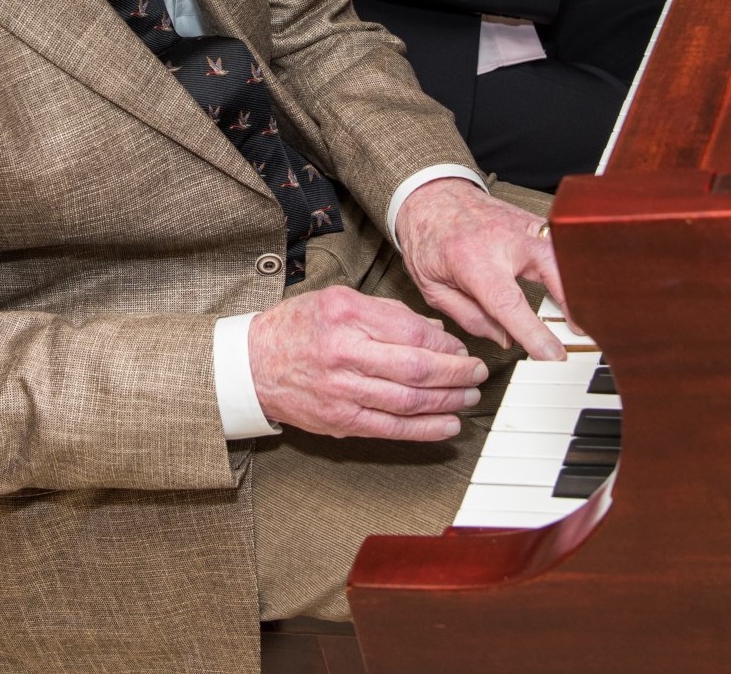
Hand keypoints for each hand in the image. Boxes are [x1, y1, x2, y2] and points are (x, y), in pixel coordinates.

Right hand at [248, 285, 489, 440]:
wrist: (252, 366)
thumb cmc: (297, 327)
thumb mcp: (339, 300)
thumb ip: (387, 313)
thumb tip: (433, 329)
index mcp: (346, 316)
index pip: (411, 332)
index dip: (446, 342)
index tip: (462, 346)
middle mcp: (344, 354)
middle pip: (416, 369)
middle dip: (456, 373)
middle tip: (478, 372)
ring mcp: (342, 392)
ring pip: (408, 402)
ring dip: (448, 401)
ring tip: (469, 396)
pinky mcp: (340, 422)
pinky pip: (391, 429)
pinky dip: (425, 430)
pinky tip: (448, 424)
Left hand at [396, 179, 568, 361]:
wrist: (431, 194)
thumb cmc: (427, 237)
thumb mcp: (433, 287)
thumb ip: (470, 317)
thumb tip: (507, 340)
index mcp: (471, 261)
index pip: (508, 303)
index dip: (534, 331)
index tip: (553, 354)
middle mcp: (502, 240)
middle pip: (550, 268)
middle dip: (571, 302)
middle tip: (581, 333)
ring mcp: (521, 227)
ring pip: (562, 253)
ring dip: (575, 285)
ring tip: (582, 316)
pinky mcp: (532, 221)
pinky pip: (559, 244)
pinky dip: (570, 266)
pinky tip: (574, 287)